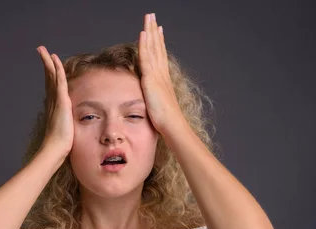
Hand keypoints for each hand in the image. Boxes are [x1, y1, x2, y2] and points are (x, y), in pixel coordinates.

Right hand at [36, 46, 73, 159]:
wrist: (55, 149)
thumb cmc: (60, 144)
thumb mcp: (65, 131)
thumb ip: (66, 124)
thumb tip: (68, 127)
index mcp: (54, 106)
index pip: (51, 85)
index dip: (49, 73)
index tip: (47, 64)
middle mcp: (52, 100)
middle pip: (48, 77)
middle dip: (45, 63)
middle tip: (40, 50)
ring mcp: (55, 100)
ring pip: (51, 76)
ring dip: (47, 61)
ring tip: (42, 50)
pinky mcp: (61, 100)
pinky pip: (59, 80)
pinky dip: (57, 68)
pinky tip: (55, 59)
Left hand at [138, 13, 186, 135]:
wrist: (172, 125)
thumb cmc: (166, 122)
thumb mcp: (157, 106)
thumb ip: (153, 100)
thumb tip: (149, 102)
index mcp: (163, 79)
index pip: (160, 56)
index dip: (159, 42)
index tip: (158, 30)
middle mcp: (162, 73)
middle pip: (158, 47)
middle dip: (154, 31)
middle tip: (152, 17)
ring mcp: (157, 75)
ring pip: (153, 48)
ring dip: (150, 31)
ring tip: (149, 17)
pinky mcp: (151, 79)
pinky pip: (147, 57)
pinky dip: (145, 44)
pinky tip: (143, 33)